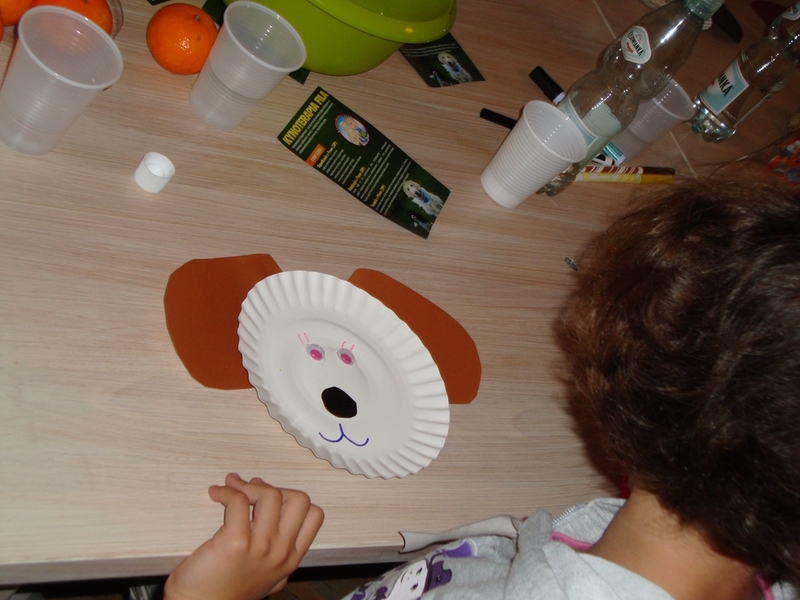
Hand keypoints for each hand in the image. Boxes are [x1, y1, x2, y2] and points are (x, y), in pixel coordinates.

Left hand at [164, 473, 324, 599]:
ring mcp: (260, 547)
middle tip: (252, 491)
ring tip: (231, 489)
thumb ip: (279, 558)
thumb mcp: (268, 580)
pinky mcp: (235, 542)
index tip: (270, 497)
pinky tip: (217, 495)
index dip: (292, 499)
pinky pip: (239, 501)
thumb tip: (277, 517)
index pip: (314, 515)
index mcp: (291, 559)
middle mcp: (281, 552)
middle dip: (275, 489)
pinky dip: (228, 492)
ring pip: (271, 495)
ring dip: (248, 486)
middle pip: (299, 499)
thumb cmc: (226, 594)